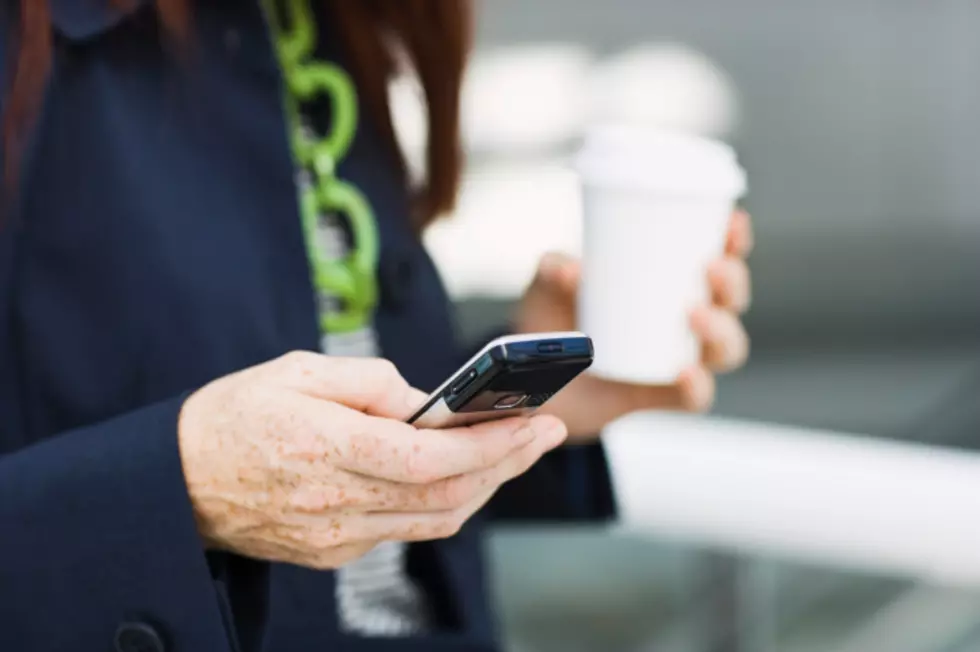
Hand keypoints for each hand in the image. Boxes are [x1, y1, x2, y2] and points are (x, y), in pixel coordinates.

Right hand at [177, 352, 566, 568]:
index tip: (535, 422)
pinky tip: (460, 472)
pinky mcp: (333, 553)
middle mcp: (336, 504)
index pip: (431, 458)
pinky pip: (406, 529)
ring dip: (484, 485)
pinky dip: (445, 501)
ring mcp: (336, 537)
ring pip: (435, 520)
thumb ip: (371, 383)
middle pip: (447, 494)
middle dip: (507, 462)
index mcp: (326, 449)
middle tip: (544, 431)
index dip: (492, 444)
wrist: (176, 480)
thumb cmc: (235, 414)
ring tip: (515, 449)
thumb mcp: (297, 371)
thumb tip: (428, 401)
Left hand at [516, 210, 752, 438]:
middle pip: (731, 300)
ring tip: (695, 315)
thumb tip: (575, 271)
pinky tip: (685, 372)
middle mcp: (687, 320)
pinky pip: (696, 397)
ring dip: (721, 330)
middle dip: (732, 282)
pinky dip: (697, 386)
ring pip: (726, 348)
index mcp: (671, 281)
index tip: (733, 222)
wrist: (536, 378)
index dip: (734, 240)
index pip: (718, 256)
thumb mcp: (547, 287)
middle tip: (710, 267)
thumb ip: (554, 271)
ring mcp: (680, 359)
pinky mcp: (664, 396)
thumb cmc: (554, 319)